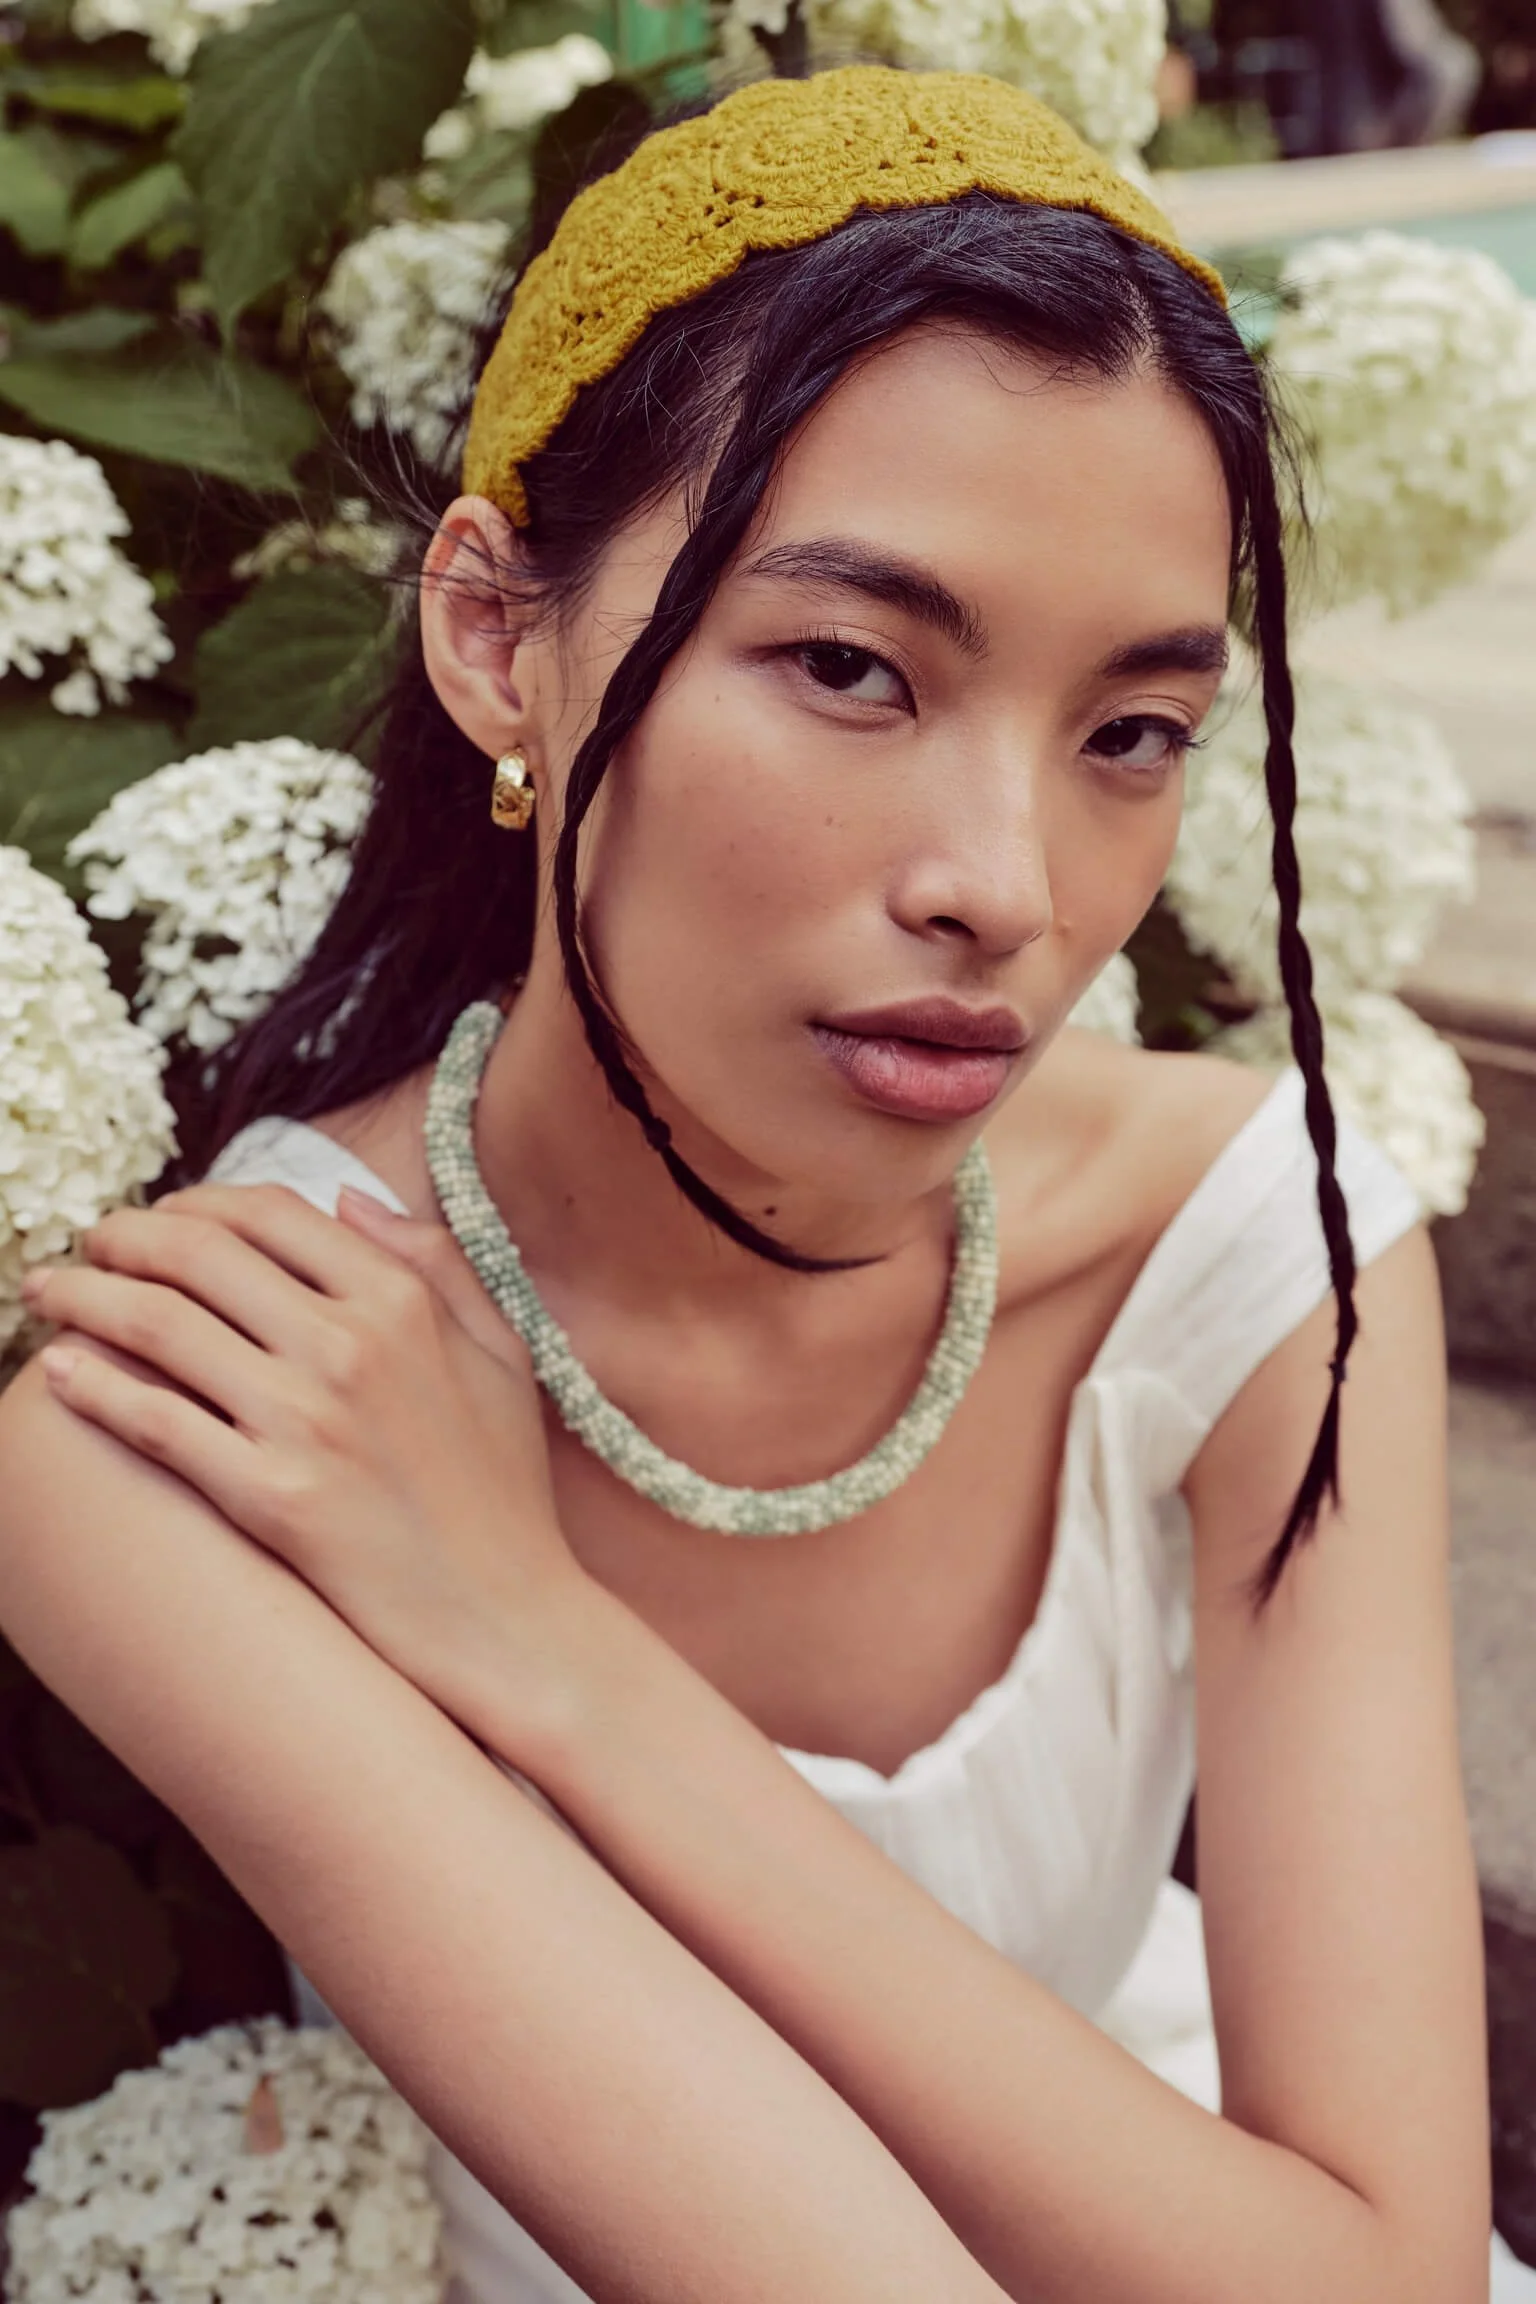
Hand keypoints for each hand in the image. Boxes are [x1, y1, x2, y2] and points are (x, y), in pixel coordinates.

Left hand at [20, 1182, 585, 1727]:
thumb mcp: (501, 1350)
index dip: (199, 1202)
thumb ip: (436, 1260)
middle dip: (124, 1237)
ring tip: (49, 1294)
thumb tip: (347, 1197)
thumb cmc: (504, 1488)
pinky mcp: (270, 1495)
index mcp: (402, 1301)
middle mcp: (349, 1346)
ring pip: (160, 1326)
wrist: (504, 1614)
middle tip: (89, 1244)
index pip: (270, 1214)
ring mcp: (305, 1420)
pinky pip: (157, 1423)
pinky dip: (95, 1386)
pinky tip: (61, 1372)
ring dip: (85, 1298)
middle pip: (198, 1255)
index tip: (162, 1217)